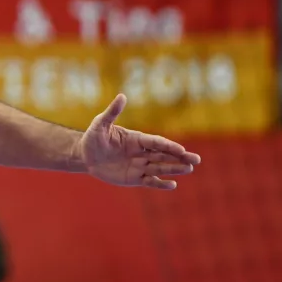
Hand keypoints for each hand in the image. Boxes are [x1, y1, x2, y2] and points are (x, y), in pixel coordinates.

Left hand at [79, 94, 201, 189]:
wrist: (84, 155)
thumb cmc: (93, 137)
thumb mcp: (100, 124)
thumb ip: (112, 112)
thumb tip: (122, 96)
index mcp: (137, 139)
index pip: (156, 143)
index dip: (168, 146)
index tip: (181, 150)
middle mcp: (141, 153)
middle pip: (164, 155)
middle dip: (180, 158)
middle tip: (196, 160)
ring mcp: (139, 166)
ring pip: (160, 168)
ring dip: (174, 169)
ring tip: (189, 169)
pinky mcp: (133, 178)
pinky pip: (149, 181)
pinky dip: (160, 184)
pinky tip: (172, 185)